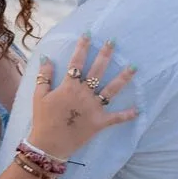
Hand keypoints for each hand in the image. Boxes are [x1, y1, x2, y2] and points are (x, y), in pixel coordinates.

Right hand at [29, 35, 137, 161]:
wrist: (49, 144)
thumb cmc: (43, 119)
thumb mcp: (39, 96)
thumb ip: (44, 76)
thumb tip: (47, 58)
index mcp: (69, 86)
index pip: (77, 62)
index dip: (82, 47)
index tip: (89, 34)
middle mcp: (84, 94)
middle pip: (97, 70)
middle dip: (106, 55)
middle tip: (113, 42)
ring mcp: (94, 108)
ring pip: (112, 90)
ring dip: (123, 78)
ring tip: (134, 67)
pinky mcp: (99, 122)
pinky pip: (116, 118)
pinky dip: (127, 115)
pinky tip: (138, 110)